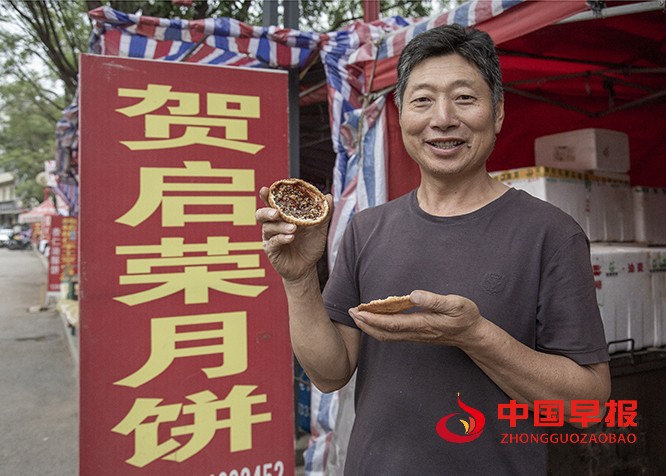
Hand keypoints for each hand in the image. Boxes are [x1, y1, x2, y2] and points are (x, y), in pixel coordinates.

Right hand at [256, 186, 333, 282]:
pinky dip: (281, 238)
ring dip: (281, 226)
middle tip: (277, 212)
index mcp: (283, 216)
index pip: (272, 203)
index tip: (266, 189)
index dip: (267, 196)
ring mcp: (271, 238)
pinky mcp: (271, 250)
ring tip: (293, 228)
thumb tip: (328, 196)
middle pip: (262, 214)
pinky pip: (273, 242)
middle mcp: (274, 225)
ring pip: (268, 228)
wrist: (308, 267)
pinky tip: (290, 237)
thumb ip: (324, 213)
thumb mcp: (319, 229)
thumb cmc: (310, 246)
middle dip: (267, 211)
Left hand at [348, 290, 483, 345]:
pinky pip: (392, 334)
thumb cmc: (465, 317)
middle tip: (350, 312)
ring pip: (387, 336)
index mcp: (422, 324)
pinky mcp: (416, 335)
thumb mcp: (455, 304)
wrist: (472, 335)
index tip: (358, 312)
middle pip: (384, 333)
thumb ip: (434, 300)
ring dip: (370, 327)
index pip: (391, 324)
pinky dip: (379, 328)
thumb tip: (413, 295)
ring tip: (357, 315)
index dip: (372, 319)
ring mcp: (415, 336)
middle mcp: (415, 332)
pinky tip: (375, 320)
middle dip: (365, 324)